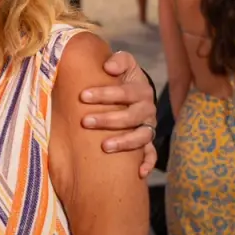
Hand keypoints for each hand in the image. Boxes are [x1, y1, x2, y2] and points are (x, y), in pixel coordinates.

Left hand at [80, 51, 157, 177]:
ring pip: (141, 137)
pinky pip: (151, 154)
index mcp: (141, 90)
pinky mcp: (148, 141)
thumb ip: (118, 61)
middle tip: (85, 121)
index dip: (105, 94)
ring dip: (124, 142)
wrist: (135, 89)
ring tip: (104, 146)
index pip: (125, 92)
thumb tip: (108, 67)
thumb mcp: (123, 63)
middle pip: (131, 116)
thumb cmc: (122, 76)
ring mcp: (148, 126)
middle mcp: (147, 109)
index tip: (83, 96)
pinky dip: (147, 163)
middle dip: (108, 119)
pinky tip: (139, 173)